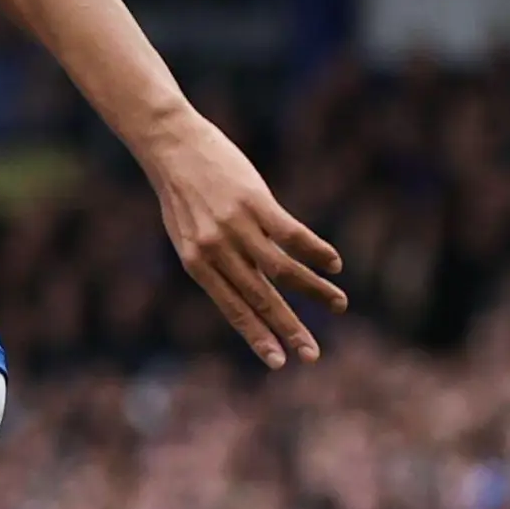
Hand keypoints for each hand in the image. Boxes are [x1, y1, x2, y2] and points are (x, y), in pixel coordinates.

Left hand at [141, 112, 346, 370]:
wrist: (169, 145)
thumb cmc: (180, 192)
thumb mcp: (188, 234)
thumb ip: (217, 261)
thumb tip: (253, 285)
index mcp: (196, 264)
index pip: (233, 310)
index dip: (257, 337)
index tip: (279, 363)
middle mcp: (216, 252)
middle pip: (261, 299)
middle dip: (289, 330)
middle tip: (313, 355)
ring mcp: (236, 228)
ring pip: (283, 270)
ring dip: (315, 290)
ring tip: (340, 305)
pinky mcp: (255, 203)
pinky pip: (292, 235)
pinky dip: (315, 251)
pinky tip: (334, 264)